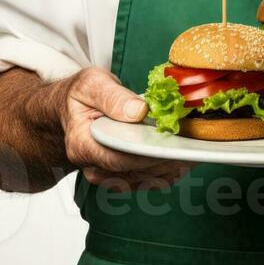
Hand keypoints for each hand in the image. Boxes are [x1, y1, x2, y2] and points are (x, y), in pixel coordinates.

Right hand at [55, 67, 192, 190]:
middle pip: (135, 172)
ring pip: (145, 180)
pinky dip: (166, 171)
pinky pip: (147, 181)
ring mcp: (106, 176)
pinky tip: (181, 160)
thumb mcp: (90, 83)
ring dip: (169, 168)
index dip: (148, 156)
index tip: (174, 150)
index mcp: (81, 145)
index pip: (118, 158)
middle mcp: (93, 167)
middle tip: (195, 151)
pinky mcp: (119, 178)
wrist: (68, 112)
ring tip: (193, 154)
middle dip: (166, 162)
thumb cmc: (79, 97)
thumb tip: (139, 111)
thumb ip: (112, 96)